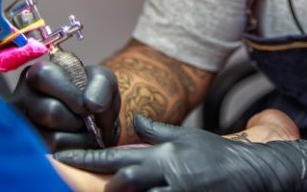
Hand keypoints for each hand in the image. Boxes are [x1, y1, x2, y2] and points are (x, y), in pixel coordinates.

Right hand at [11, 59, 120, 150]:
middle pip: (50, 111)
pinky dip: (72, 149)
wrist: (93, 121)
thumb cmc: (94, 95)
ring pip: (50, 137)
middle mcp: (22, 95)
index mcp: (39, 72)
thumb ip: (102, 85)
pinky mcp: (25, 146)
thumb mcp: (104, 81)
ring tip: (82, 129)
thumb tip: (92, 104)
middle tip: (86, 118)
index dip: (71, 93)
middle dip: (77, 118)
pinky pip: (52, 154)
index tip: (86, 104)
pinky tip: (75, 140)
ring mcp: (19, 123)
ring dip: (77, 136)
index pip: (44, 76)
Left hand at [54, 115, 306, 191]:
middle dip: (103, 185)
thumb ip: (156, 130)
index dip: (86, 157)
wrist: (246, 173)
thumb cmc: (214, 153)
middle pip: (122, 181)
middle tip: (91, 184)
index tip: (60, 156)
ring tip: (112, 188)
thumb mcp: (185, 136)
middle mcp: (163, 173)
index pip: (115, 155)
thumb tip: (134, 121)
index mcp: (160, 153)